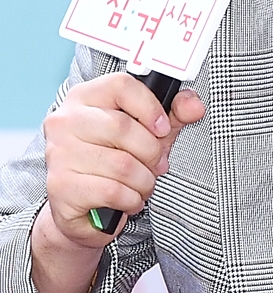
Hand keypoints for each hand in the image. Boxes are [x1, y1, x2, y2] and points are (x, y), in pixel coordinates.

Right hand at [42, 73, 204, 246]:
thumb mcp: (147, 132)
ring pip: (121, 164)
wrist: (80, 207)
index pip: (121, 85)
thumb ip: (173, 115)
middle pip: (123, 127)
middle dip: (151, 152)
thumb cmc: (114, 161)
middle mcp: (65, 121)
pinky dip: (131, 200)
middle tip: (157, 164)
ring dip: (143, 181)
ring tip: (142, 184)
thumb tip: (194, 105)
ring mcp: (59, 153)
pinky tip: (129, 199)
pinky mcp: (60, 187)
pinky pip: (112, 191)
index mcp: (84, 97)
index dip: (150, 107)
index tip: (162, 128)